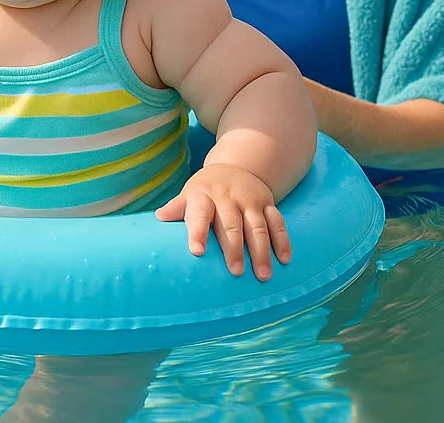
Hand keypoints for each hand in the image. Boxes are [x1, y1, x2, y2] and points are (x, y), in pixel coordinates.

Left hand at [154, 163, 289, 279]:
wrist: (234, 168)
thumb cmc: (205, 191)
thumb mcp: (189, 195)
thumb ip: (177, 207)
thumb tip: (159, 217)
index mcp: (204, 196)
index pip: (199, 213)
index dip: (197, 231)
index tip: (197, 252)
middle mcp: (228, 197)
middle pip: (231, 224)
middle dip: (234, 248)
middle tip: (236, 272)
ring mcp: (250, 200)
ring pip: (257, 226)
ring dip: (261, 251)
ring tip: (262, 275)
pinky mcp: (267, 203)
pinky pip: (277, 222)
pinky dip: (282, 240)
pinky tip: (284, 259)